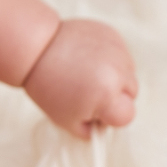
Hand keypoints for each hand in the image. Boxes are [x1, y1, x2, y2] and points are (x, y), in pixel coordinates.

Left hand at [22, 18, 137, 137]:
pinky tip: (87, 57)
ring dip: (114, 76)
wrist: (35, 49)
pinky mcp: (113, 34)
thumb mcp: (67, 121)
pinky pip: (121, 54)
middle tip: (87, 90)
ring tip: (86, 73)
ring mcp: (117, 50)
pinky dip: (110, 58)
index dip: (110, 117)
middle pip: (131, 93)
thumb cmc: (48, 89)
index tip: (93, 110)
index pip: (126, 116)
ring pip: (128, 72)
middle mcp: (117, 71)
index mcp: (107, 95)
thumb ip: (91, 131)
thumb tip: (106, 127)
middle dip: (115, 96)